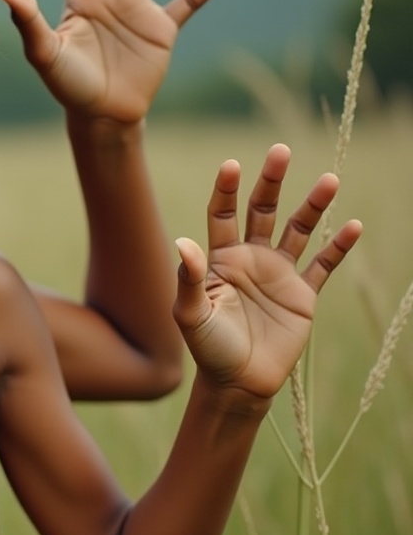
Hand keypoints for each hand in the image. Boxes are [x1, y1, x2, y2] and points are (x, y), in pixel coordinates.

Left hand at [172, 145, 361, 400]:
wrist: (239, 382)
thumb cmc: (208, 348)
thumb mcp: (190, 314)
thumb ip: (187, 279)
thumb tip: (183, 242)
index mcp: (220, 259)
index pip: (223, 215)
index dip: (226, 190)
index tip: (232, 165)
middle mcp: (250, 259)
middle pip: (262, 211)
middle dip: (271, 183)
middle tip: (281, 152)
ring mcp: (279, 274)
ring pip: (298, 230)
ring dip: (313, 206)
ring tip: (329, 180)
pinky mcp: (304, 295)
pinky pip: (324, 265)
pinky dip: (338, 247)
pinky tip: (352, 225)